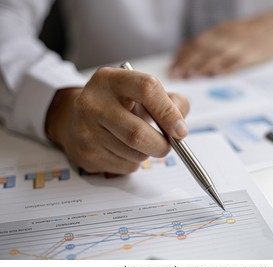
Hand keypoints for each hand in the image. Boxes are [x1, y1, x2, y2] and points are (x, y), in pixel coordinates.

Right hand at [45, 67, 189, 174]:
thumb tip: (179, 128)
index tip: (180, 130)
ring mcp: (85, 130)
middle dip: (161, 145)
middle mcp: (93, 102)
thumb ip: (171, 102)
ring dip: (147, 153)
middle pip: (137, 133)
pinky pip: (125, 166)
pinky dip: (135, 162)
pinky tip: (125, 149)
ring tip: (140, 141)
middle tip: (167, 145)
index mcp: (111, 79)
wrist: (78, 118)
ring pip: (134, 154)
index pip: (147, 89)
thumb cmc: (120, 104)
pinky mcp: (85, 153)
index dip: (168, 112)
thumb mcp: (144, 93)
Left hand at [170, 5, 272, 78]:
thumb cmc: (249, 32)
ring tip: (191, 76)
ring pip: (217, 56)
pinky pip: (238, 62)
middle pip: (203, 51)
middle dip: (187, 63)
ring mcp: (239, 45)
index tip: (171, 69)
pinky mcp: (253, 54)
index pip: (195, 44)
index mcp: (218, 32)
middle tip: (176, 76)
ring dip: (203, 67)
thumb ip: (210, 43)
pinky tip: (218, 75)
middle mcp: (225, 38)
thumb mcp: (227, 32)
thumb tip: (188, 55)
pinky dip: (227, 68)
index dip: (182, 57)